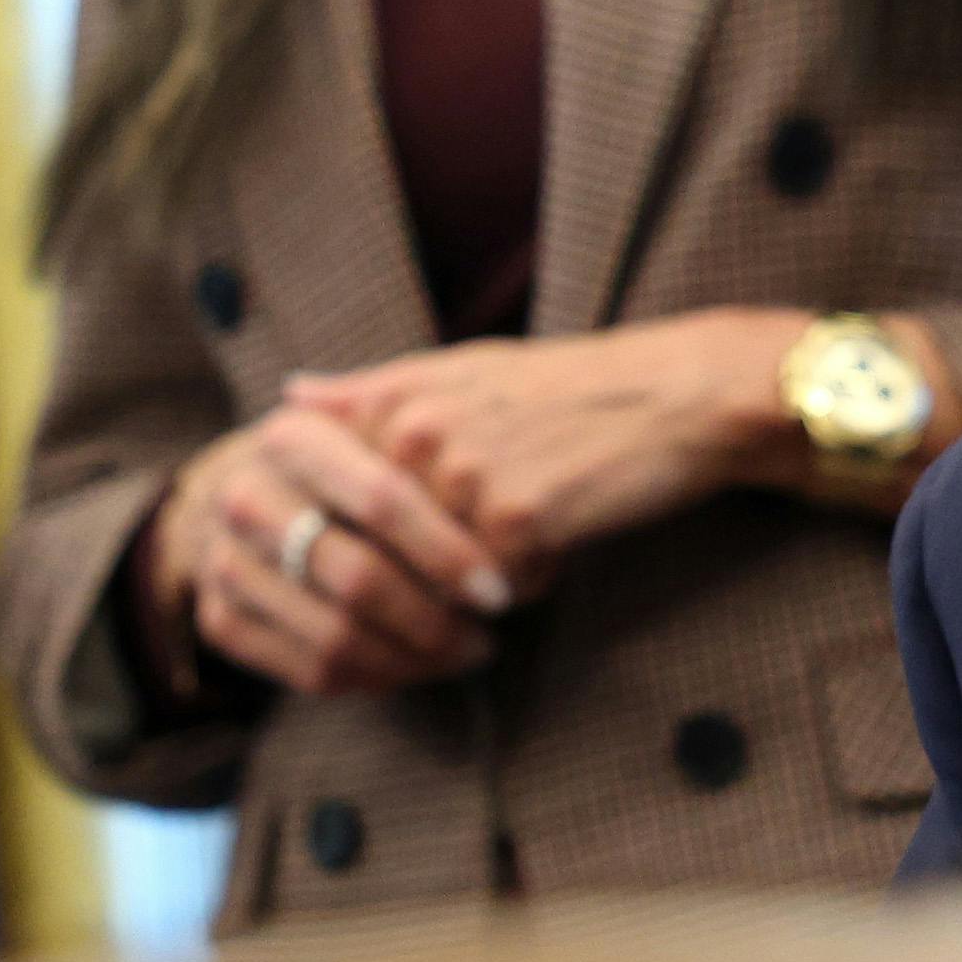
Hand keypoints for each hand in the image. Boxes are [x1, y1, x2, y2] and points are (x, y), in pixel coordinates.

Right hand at [137, 402, 515, 698]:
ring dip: (412, 662)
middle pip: (358, 581)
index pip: (383, 501)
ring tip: (461, 656)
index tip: (498, 591)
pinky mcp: (219, 618)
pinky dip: (373, 679)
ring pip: (336, 639)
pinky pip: (310, 672)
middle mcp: (247, 498)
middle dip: (434, 622)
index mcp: (292, 438)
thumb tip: (507, 497)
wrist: (239, 487)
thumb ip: (426, 451)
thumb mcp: (371, 428)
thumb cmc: (339, 458)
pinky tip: (411, 666)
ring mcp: (225, 562)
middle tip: (486, 639)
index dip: (447, 553)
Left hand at [284, 311, 810, 587]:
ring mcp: (461, 477)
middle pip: (382, 554)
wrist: (672, 395)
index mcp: (392, 400)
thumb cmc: (565, 387)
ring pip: (441, 578)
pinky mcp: (514, 521)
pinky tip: (568, 530)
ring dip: (486, 573)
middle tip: (488, 539)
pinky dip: (535, 578)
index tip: (414, 532)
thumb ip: (368, 392)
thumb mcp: (460, 371)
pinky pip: (501, 590)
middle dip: (429, 570)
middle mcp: (414, 434)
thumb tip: (288, 397)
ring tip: (537, 518)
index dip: (374, 538)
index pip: (339, 508)